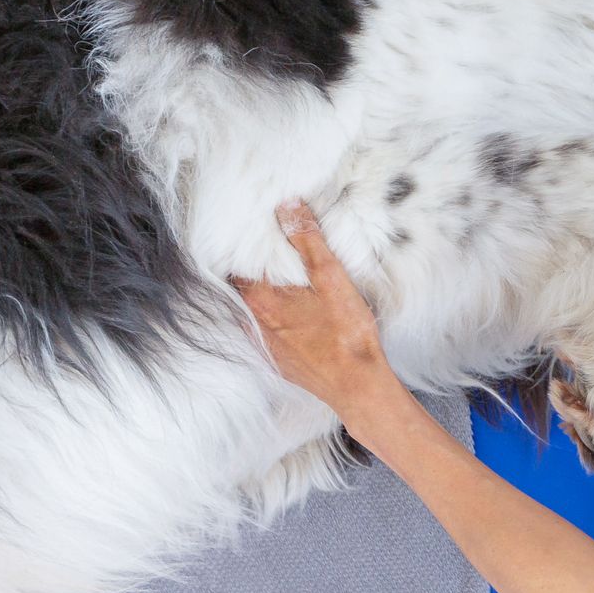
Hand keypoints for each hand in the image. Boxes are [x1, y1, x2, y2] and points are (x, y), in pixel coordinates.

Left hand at [233, 201, 399, 417]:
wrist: (357, 385)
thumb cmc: (346, 333)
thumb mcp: (331, 278)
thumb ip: (308, 241)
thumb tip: (287, 207)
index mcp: (261, 300)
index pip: (236, 265)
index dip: (243, 247)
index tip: (250, 232)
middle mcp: (256, 324)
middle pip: (244, 288)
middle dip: (254, 268)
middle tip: (268, 249)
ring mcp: (266, 345)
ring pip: (255, 311)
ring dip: (264, 295)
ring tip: (281, 278)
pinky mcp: (280, 361)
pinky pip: (268, 332)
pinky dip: (275, 318)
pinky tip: (294, 314)